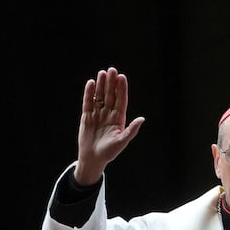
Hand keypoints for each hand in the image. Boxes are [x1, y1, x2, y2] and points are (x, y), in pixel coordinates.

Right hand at [75, 66, 145, 184]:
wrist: (93, 159)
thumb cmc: (109, 152)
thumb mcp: (122, 142)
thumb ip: (131, 130)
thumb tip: (142, 119)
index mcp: (119, 118)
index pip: (121, 100)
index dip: (121, 89)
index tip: (122, 77)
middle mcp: (109, 114)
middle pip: (110, 95)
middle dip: (111, 83)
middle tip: (112, 70)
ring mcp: (97, 114)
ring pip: (100, 96)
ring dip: (101, 85)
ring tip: (102, 73)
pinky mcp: (87, 117)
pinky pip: (88, 102)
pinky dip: (89, 93)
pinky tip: (91, 83)